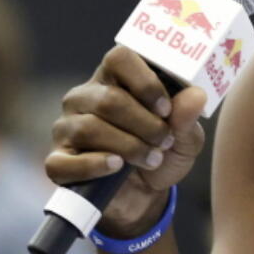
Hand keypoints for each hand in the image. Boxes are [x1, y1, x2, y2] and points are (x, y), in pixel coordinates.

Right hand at [45, 45, 206, 233]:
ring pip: (89, 128)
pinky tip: (116, 167)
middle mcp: (85, 97)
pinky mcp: (57, 161)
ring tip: (152, 158)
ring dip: (128, 146)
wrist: (146, 194)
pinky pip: (64, 162)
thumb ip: (188, 116)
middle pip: (108, 99)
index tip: (165, 108)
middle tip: (164, 141)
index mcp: (114, 79)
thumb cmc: (163, 152)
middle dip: (144, 123)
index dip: (145, 81)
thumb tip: (196, 96)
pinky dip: (94, 166)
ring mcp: (66, 128)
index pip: (119, 59)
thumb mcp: (185, 136)